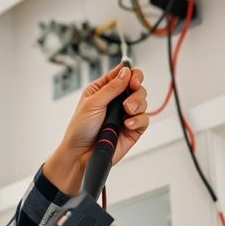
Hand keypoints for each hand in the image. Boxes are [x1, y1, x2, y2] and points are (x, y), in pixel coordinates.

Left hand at [45, 63, 148, 193]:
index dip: (130, 74)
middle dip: (136, 90)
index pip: (122, 75)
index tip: (132, 78)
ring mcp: (125, 115)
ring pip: (143, 102)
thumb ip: (111, 88)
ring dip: (137, 104)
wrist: (81, 153)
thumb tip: (125, 72)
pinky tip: (128, 124)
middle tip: (130, 95)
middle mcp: (115, 101)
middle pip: (136, 87)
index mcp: (103, 90)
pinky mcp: (132, 129)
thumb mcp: (92, 103)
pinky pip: (144, 119)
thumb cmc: (80, 129)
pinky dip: (138, 120)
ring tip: (126, 111)